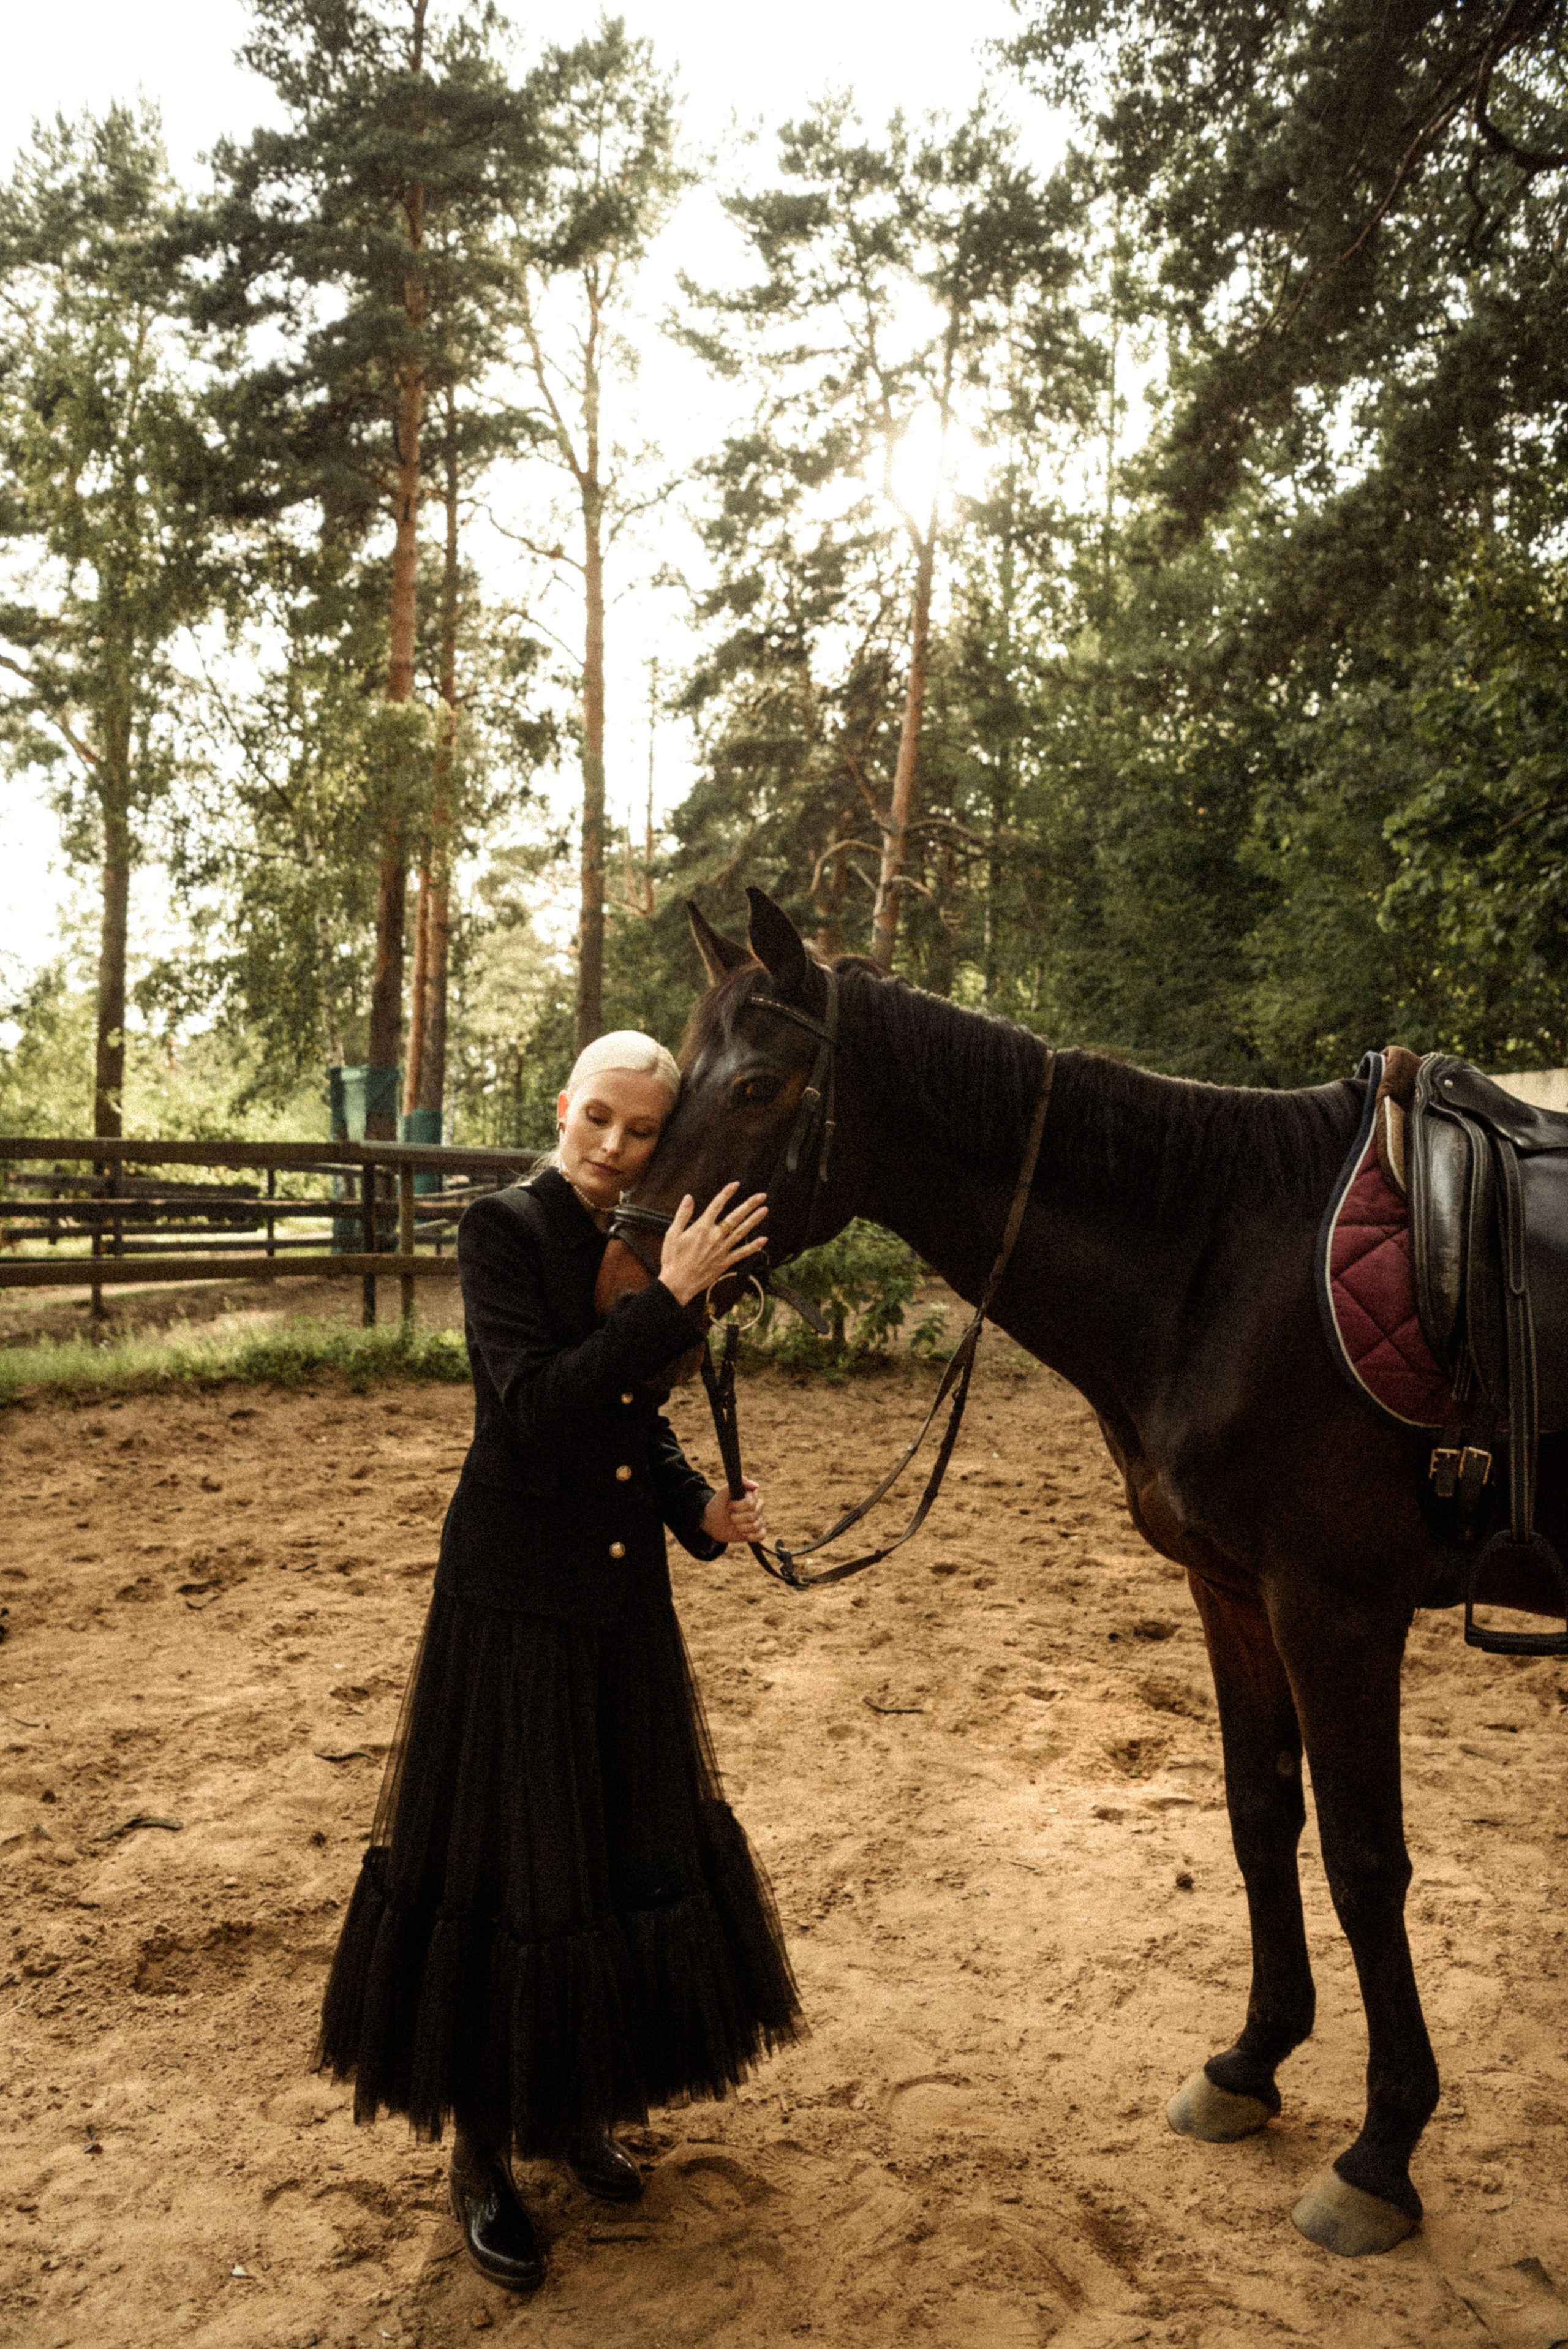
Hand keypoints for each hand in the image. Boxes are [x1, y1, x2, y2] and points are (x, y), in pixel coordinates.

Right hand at [658, 1183, 767, 1307]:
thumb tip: (689, 1198)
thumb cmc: (673, 1259)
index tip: (736, 1184)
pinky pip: (742, 1253)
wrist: (678, 1283)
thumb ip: (682, 1215)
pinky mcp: (725, 1262)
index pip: (717, 1205)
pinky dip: (754, 1247)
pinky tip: (763, 1240)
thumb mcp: (672, 1234)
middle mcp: (715, 1237)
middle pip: (735, 1217)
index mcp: (701, 1228)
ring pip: (742, 1232)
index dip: (727, 1193)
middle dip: (749, 1205)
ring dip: (754, 1220)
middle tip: (762, 1196)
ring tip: (765, 1210)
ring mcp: (722, 1249)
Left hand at [702, 1478, 766, 1546]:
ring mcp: (758, 1519)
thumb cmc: (718, 1506)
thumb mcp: (722, 1493)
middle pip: (752, 1515)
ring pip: (755, 1526)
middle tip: (731, 1516)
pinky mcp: (757, 1532)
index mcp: (750, 1496)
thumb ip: (737, 1483)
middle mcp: (757, 1507)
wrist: (712, 1523)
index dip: (738, 1506)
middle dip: (737, 1518)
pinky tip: (744, 1534)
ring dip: (740, 1527)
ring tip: (734, 1524)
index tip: (730, 1505)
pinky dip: (752, 1536)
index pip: (750, 1502)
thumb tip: (756, 1485)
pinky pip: (761, 1535)